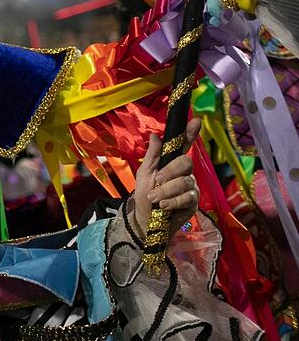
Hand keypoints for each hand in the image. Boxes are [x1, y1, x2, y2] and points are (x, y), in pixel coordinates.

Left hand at [132, 118, 201, 242]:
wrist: (146, 219)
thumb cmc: (145, 194)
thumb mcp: (144, 174)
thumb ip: (152, 156)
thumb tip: (155, 135)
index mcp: (172, 162)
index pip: (183, 145)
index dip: (190, 133)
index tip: (196, 121)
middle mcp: (185, 172)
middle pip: (185, 163)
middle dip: (170, 172)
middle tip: (157, 180)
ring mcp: (191, 187)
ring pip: (185, 182)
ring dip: (166, 190)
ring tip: (155, 198)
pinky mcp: (193, 202)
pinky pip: (187, 198)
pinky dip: (173, 201)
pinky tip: (163, 206)